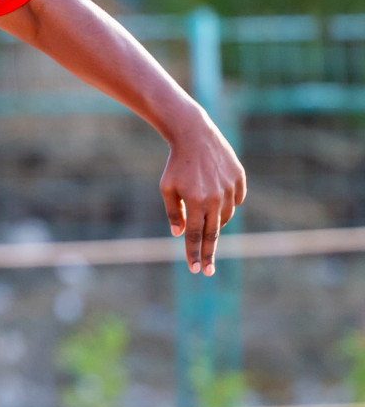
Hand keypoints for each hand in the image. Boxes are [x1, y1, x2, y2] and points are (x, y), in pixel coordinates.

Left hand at [159, 118, 246, 275]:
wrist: (194, 135)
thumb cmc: (176, 164)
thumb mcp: (167, 187)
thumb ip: (174, 212)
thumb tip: (180, 234)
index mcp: (195, 201)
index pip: (197, 235)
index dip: (195, 253)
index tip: (197, 270)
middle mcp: (215, 197)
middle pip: (214, 233)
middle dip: (209, 254)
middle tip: (207, 271)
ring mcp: (230, 188)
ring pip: (225, 216)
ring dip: (214, 221)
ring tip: (204, 213)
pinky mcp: (239, 179)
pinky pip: (236, 200)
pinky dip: (227, 204)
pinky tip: (217, 197)